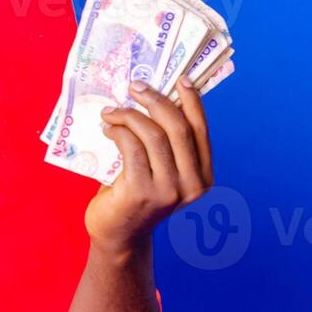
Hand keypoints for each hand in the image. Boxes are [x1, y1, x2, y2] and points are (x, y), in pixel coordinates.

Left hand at [86, 75, 214, 256]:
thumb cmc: (136, 192)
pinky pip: (131, 147)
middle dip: (156, 101)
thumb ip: (165, 142)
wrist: (117, 233)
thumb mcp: (159, 167)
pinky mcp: (141, 192)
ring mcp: (168, 190)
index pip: (200, 130)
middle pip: (177, 128)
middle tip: (135, 86)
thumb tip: (155, 96)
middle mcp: (191, 185)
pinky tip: (108, 128)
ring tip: (111, 112)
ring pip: (153, 135)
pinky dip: (118, 131)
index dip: (192, 101)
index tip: (180, 78)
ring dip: (129, 115)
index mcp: (203, 177)